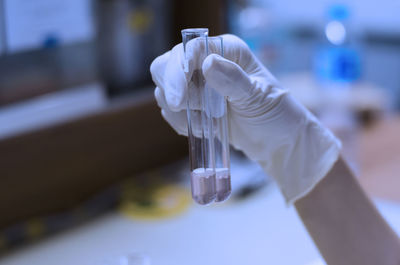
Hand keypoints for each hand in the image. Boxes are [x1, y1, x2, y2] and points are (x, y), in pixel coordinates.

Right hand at [150, 34, 340, 202]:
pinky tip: (202, 128)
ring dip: (180, 111)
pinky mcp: (193, 105)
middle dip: (174, 91)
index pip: (190, 49)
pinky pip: (171, 110)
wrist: (277, 142)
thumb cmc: (276, 115)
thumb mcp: (258, 97)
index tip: (178, 100)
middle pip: (167, 66)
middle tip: (184, 110)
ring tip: (207, 123)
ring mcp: (198, 85)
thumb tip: (207, 63)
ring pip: (165, 90)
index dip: (177, 71)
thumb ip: (234, 80)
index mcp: (227, 52)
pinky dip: (181, 122)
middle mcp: (209, 63)